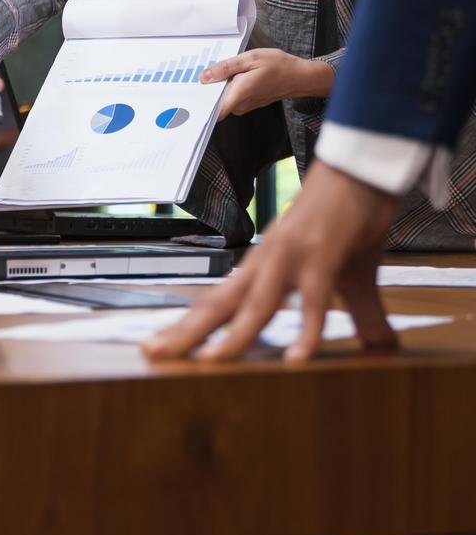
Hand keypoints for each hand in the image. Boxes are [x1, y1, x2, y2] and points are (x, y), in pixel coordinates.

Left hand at [143, 160, 401, 363]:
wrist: (363, 171)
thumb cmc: (352, 220)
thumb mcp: (354, 277)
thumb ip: (361, 314)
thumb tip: (381, 348)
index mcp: (264, 266)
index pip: (218, 301)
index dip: (189, 324)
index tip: (158, 346)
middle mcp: (267, 261)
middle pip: (221, 304)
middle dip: (188, 331)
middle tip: (152, 354)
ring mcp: (292, 257)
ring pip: (257, 303)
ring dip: (234, 335)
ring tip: (212, 363)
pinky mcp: (324, 254)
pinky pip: (312, 299)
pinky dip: (306, 329)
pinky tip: (298, 360)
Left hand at [202, 49, 333, 119]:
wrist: (299, 76)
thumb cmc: (278, 65)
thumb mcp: (250, 58)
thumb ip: (226, 68)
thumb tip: (204, 77)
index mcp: (240, 92)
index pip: (214, 110)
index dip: (200, 103)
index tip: (189, 94)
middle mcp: (241, 104)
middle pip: (215, 101)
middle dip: (207, 89)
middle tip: (201, 73)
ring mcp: (245, 106)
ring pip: (223, 98)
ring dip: (218, 86)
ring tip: (218, 71)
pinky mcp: (248, 104)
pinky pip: (231, 97)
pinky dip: (228, 87)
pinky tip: (231, 75)